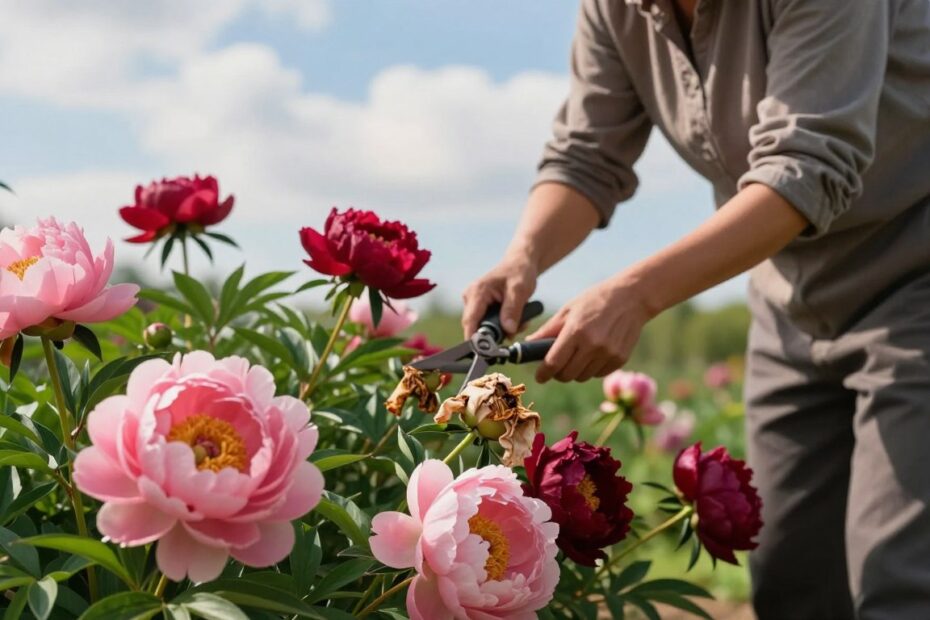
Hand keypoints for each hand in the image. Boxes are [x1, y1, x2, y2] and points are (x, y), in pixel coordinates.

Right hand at [462, 255, 538, 337]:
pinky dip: (503, 325)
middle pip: (477, 327)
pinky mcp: (480, 308)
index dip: (474, 338)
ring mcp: (474, 303)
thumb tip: (508, 331)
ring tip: (520, 319)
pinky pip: (488, 324)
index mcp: (477, 291)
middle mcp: (471, 298)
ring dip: (503, 329)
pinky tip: (515, 318)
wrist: (520, 265)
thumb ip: (513, 310)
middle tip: (516, 329)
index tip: (484, 352)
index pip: (470, 320)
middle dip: (497, 333)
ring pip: (484, 328)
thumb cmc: (519, 273)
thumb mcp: (520, 290)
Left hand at [527, 275, 653, 382]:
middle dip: (557, 373)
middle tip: (556, 365)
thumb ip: (548, 330)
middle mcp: (593, 345)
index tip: (540, 376)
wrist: (632, 297)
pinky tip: (593, 353)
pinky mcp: (620, 359)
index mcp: (576, 331)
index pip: (554, 362)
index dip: (544, 373)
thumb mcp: (568, 310)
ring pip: (582, 377)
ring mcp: (608, 354)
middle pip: (567, 375)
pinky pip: (598, 374)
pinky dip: (591, 369)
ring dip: (575, 371)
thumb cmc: (595, 300)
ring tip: (577, 355)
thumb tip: (529, 344)